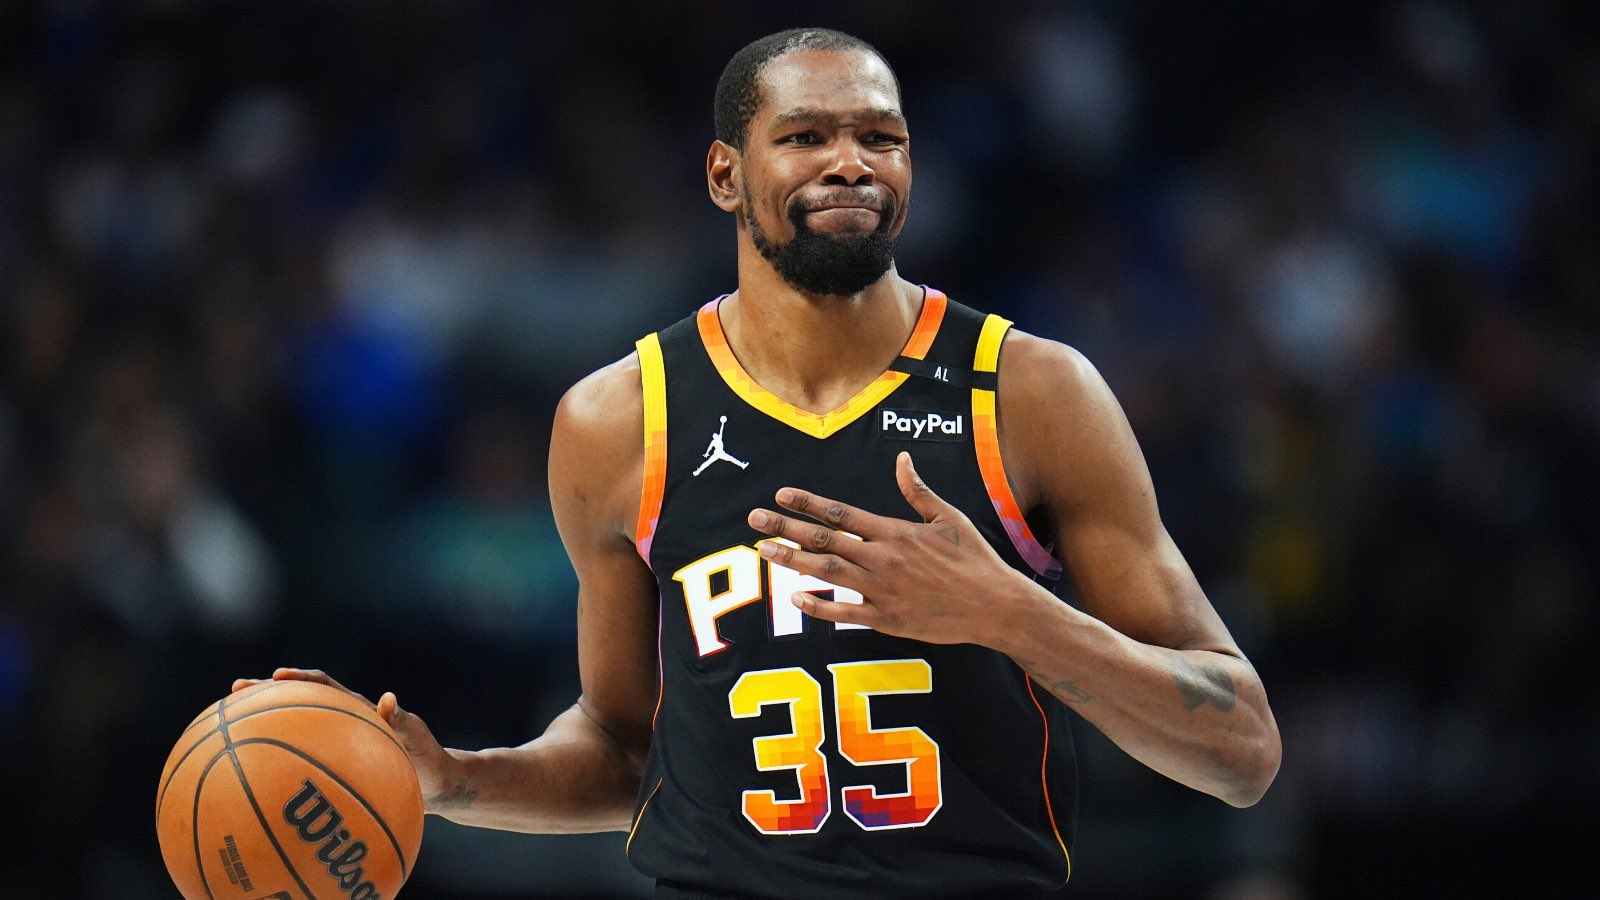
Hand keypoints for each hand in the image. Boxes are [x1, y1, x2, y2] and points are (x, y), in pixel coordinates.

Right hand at [231, 668, 456, 812]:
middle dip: (266, 695)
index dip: (301, 679)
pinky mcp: (337, 767)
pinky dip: (279, 769)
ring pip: (295, 733)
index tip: (275, 675)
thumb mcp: (417, 740)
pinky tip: (253, 785)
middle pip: (298, 704)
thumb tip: (389, 700)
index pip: (325, 687)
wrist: (435, 786)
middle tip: (232, 693)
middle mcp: (343, 724)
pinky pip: (303, 765)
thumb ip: (403, 722)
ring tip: (226, 733)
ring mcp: (338, 746)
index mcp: (359, 710)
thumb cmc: (428, 759)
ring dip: (265, 728)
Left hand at [746, 451, 1037, 647]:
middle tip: (755, 520)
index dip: (807, 503)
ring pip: (827, 573)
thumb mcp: (948, 517)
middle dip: (786, 528)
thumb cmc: (974, 559)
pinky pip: (844, 613)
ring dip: (792, 560)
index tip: (780, 495)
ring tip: (764, 550)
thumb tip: (901, 460)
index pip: (841, 513)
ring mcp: (883, 591)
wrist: (996, 606)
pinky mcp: (887, 619)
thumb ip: (918, 491)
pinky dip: (818, 606)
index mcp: (895, 532)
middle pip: (825, 540)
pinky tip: (794, 597)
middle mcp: (884, 558)